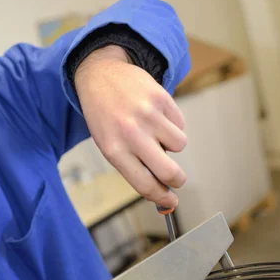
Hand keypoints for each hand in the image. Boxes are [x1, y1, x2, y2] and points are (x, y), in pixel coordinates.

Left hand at [75, 45, 186, 207]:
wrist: (100, 76)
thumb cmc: (104, 116)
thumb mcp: (109, 144)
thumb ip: (134, 167)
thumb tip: (161, 193)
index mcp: (114, 150)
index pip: (145, 184)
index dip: (162, 199)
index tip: (171, 204)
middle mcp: (131, 134)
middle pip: (169, 172)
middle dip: (177, 180)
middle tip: (176, 178)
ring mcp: (148, 115)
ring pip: (179, 145)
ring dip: (172, 144)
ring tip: (155, 133)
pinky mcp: (161, 98)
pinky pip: (180, 123)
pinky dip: (172, 124)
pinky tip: (156, 116)